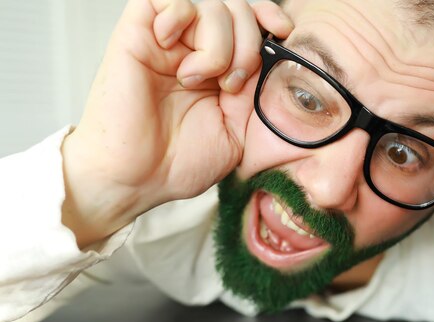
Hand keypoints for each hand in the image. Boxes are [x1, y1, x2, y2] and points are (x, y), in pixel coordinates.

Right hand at [61, 0, 292, 245]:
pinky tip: (174, 54)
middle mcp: (193, 49)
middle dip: (247, 41)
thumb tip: (271, 54)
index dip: (267, 15)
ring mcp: (167, 40)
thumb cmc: (179, 162)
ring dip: (218, 42)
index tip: (283, 32)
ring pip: (209, 3)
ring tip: (197, 79)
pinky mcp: (137, 34)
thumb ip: (254, 90)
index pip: (248, 18)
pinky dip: (181, 18)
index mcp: (218, 67)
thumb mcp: (238, 131)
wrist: (138, 180)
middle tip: (231, 84)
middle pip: (235, 7)